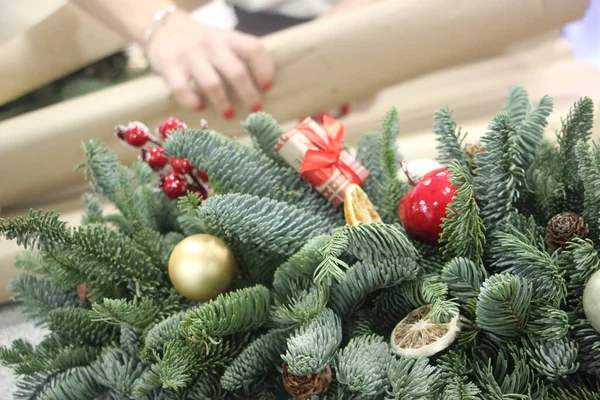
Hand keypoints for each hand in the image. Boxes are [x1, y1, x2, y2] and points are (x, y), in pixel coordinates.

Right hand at [145, 11, 274, 118]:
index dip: (264, 69)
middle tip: (254, 109)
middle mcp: (211, 44)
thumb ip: (239, 58)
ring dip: (223, 103)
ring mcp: (189, 55)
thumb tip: (262, 89)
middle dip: (248, 94)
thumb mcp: (223, 42)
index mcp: (228, 38)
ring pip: (212, 83)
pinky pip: (182, 89)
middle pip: (236, 71)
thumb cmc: (202, 44)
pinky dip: (192, 102)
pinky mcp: (169, 66)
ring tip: (229, 115)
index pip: (254, 49)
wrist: (164, 28)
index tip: (267, 87)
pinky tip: (199, 107)